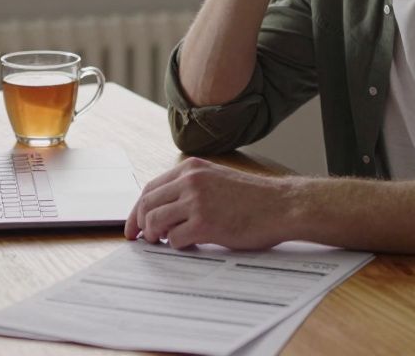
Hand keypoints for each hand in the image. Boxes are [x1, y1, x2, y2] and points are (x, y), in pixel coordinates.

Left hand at [124, 157, 297, 249]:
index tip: (133, 225)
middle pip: (147, 204)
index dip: (137, 209)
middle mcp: (191, 181)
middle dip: (140, 224)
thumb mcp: (216, 179)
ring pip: (155, 221)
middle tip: (142, 239)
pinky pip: (175, 239)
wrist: (281, 205)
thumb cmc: (253, 197)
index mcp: (191, 168)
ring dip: (155, 236)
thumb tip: (161, 210)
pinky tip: (188, 244)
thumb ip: (190, 188)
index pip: (150, 188)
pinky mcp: (205, 223)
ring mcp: (197, 202)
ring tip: (164, 242)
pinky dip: (176, 245)